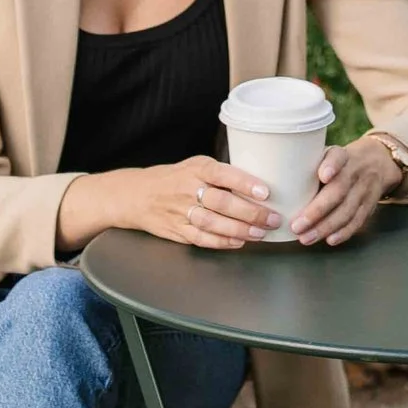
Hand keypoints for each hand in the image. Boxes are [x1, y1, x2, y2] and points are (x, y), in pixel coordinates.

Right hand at [64, 156, 276, 252]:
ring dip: (240, 230)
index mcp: (195, 169)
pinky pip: (202, 239)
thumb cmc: (173, 178)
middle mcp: (187, 189)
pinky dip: (222, 242)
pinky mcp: (176, 231)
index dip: (245, 183)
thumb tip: (258, 184)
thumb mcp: (194, 165)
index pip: (222, 173)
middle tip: (272, 218)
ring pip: (213, 223)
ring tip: (260, 233)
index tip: (265, 191)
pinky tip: (238, 242)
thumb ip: (220, 174)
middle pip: (221, 202)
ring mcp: (180, 212)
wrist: (135, 195)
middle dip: (250, 213)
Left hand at [291, 134, 405, 246]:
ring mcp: (365, 189)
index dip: (331, 165)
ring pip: (347, 210)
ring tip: (305, 238)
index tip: (323, 175)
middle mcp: (355, 170)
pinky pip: (358, 220)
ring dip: (326, 227)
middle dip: (317, 211)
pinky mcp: (371, 204)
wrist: (377, 161)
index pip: (338, 156)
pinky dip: (344, 232)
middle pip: (339, 191)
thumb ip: (307, 166)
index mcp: (342, 155)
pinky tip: (329, 240)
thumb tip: (272, 188)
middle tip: (296, 226)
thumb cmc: (339, 162)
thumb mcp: (327, 154)